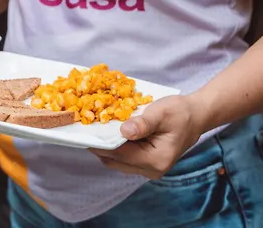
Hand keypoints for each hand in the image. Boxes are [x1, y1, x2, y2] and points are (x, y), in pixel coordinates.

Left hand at [90, 95, 204, 179]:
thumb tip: (124, 132)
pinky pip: (125, 157)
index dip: (101, 144)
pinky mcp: (148, 162)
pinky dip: (116, 147)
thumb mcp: (161, 113)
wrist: (196, 115)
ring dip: (108, 147)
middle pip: (116, 161)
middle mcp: (152, 170)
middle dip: (101, 146)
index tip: (85, 133)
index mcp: (156, 159)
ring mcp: (149, 169)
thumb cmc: (180, 112)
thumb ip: (143, 123)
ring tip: (96, 129)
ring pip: (119, 161)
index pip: (120, 155)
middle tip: (87, 129)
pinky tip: (110, 132)